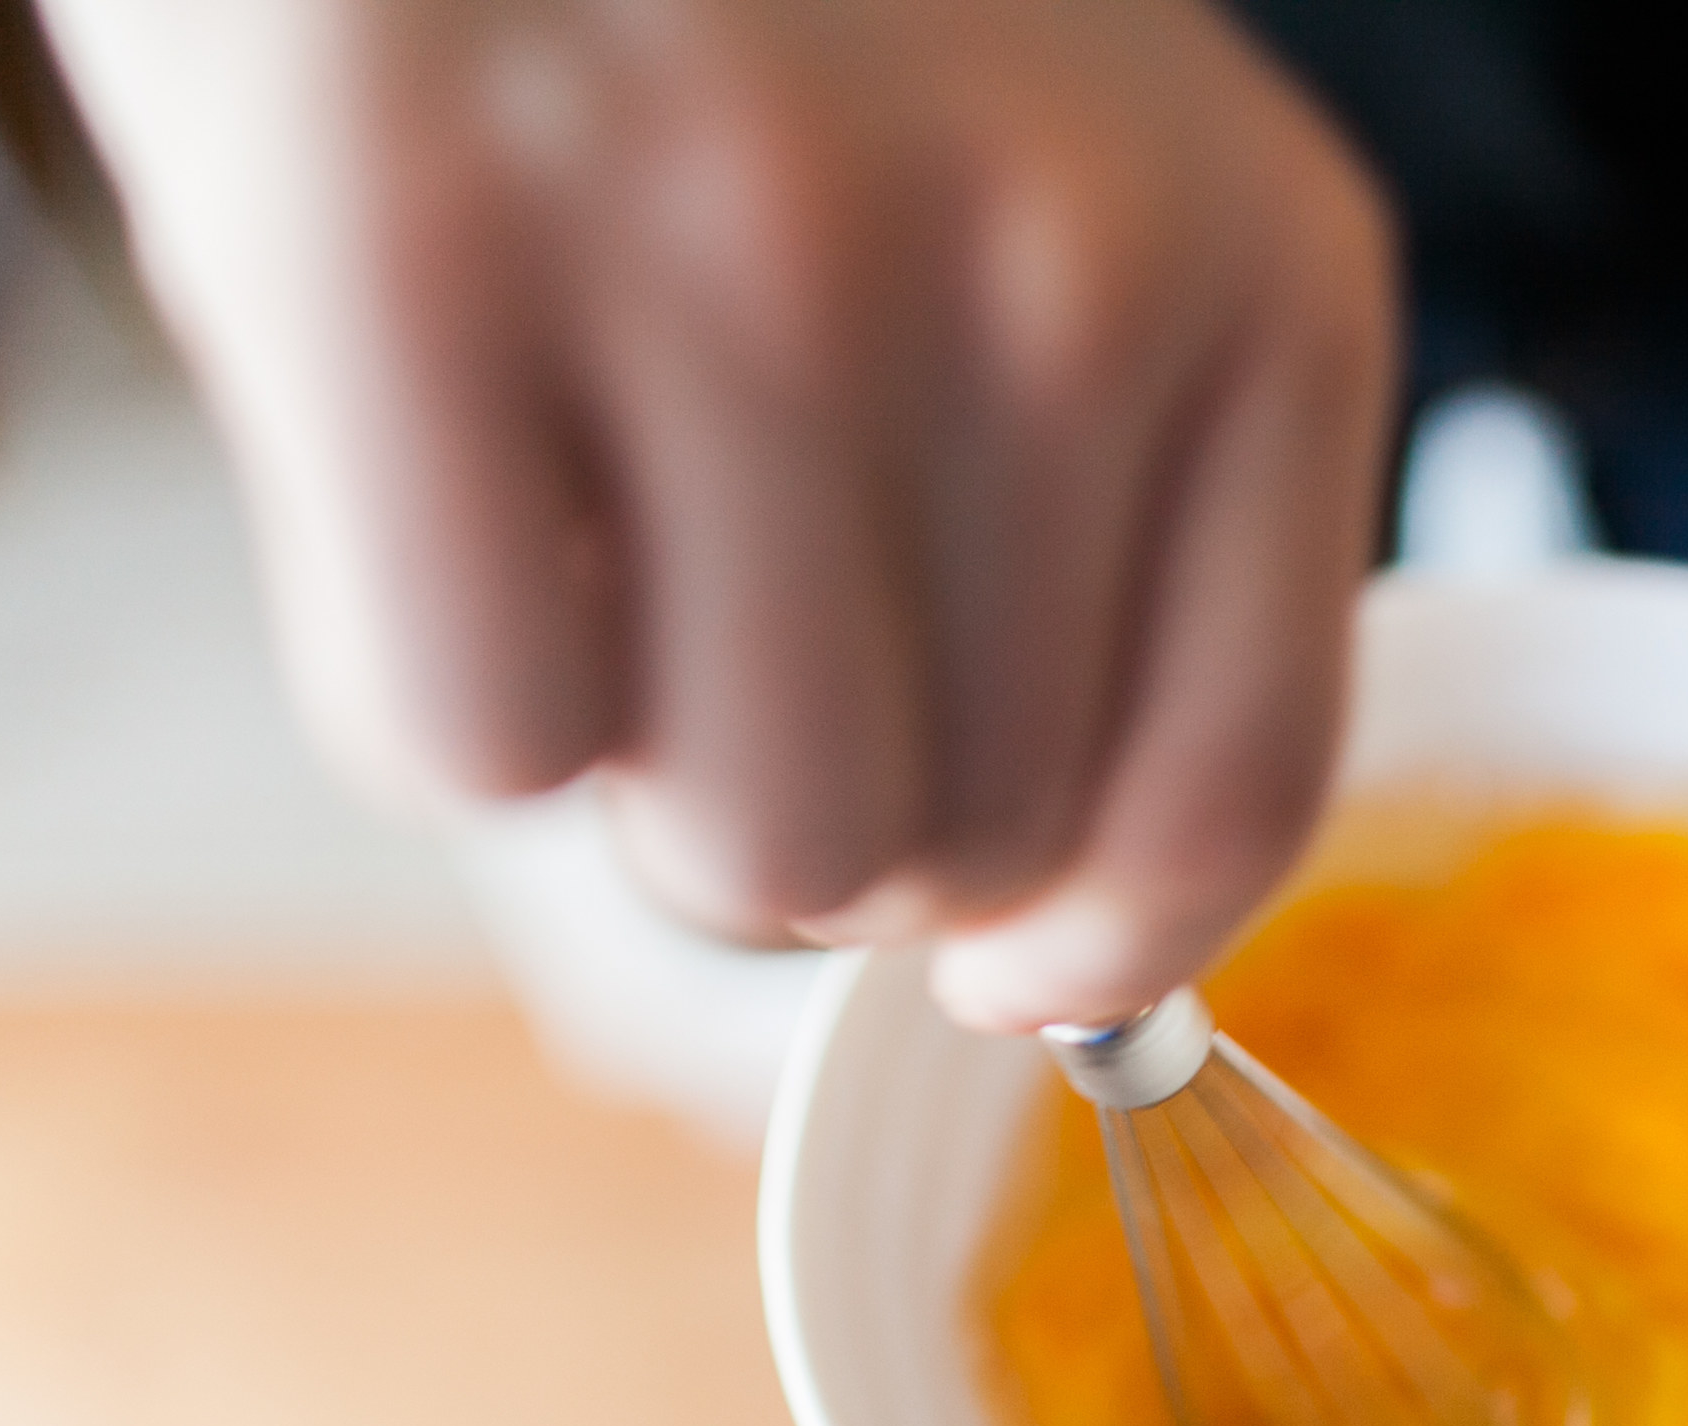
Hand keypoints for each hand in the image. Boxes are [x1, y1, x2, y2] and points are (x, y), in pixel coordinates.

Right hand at [38, 0, 1398, 1028]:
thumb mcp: (1074, 205)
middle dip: (825, 806)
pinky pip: (476, 731)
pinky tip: (448, 471)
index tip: (1008, 959)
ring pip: (746, 841)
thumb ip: (1107, 534)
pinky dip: (434, 668)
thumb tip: (1050, 949)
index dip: (1097, 942)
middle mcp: (1051, 266)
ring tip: (592, 527)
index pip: (1235, 790)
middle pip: (965, 856)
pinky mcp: (423, 241)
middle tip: (722, 605)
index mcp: (1264, 267)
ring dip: (643, 754)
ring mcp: (750, 251)